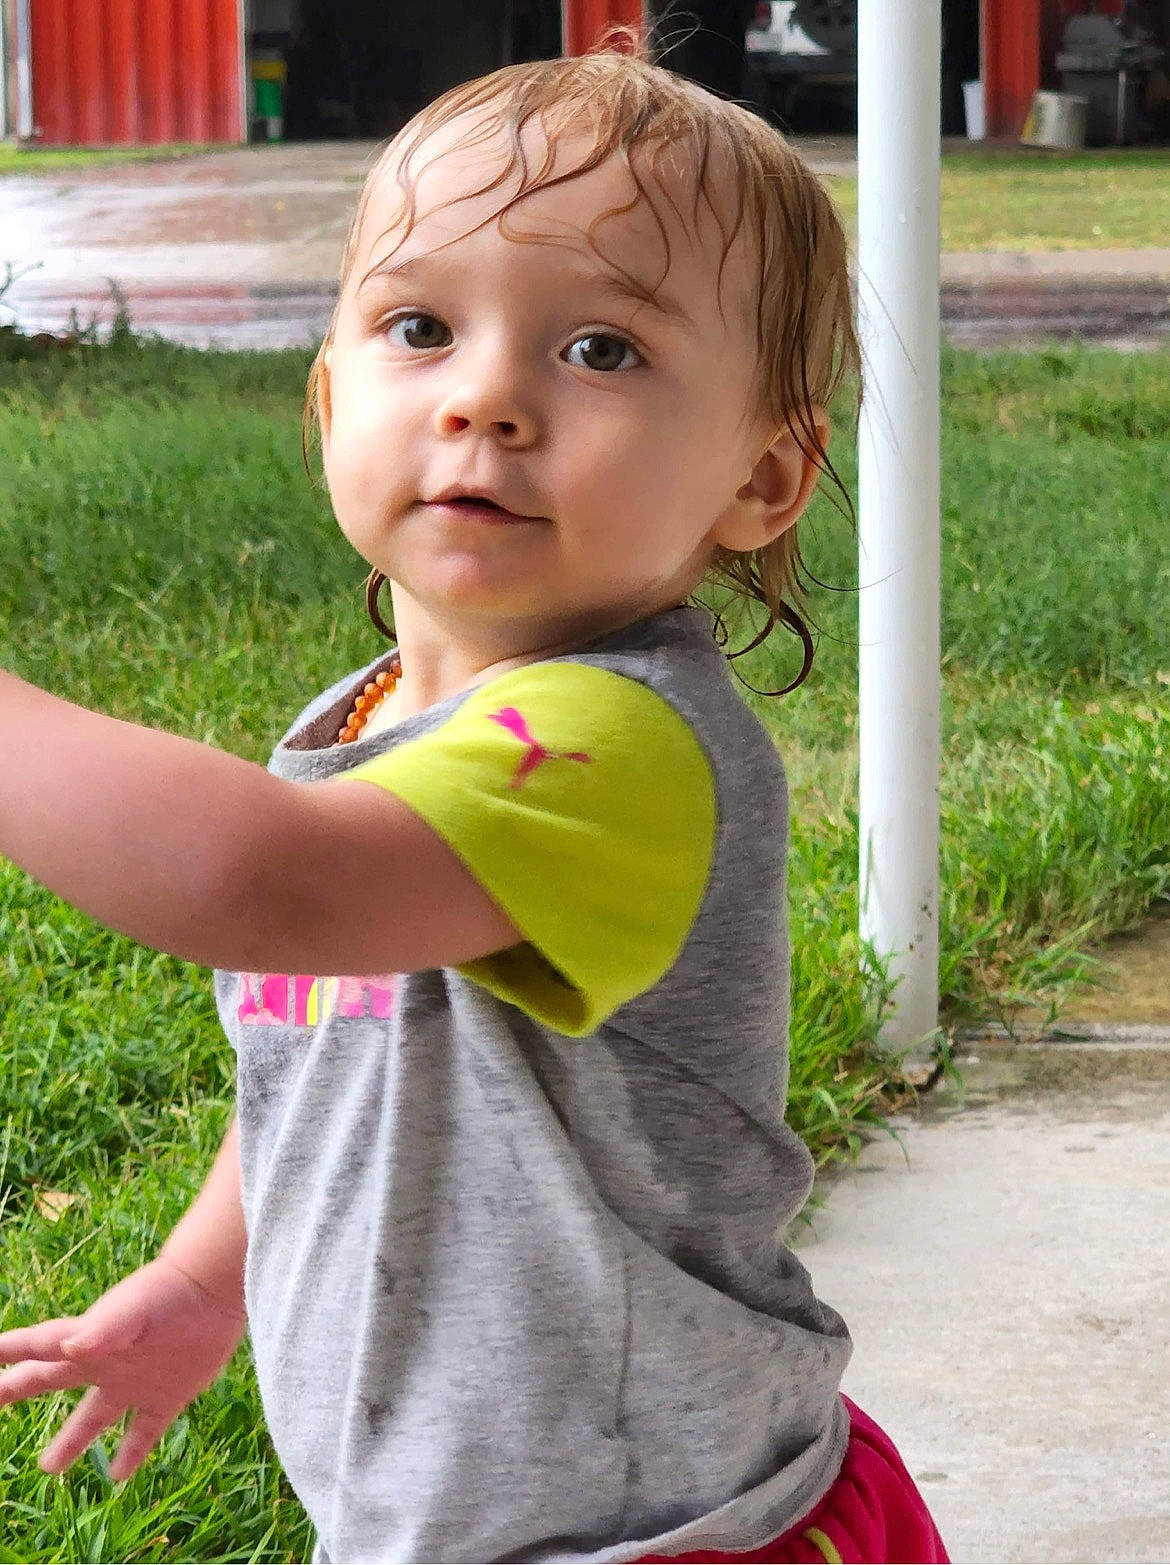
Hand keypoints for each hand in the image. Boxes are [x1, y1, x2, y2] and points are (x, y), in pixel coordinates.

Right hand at [0, 1255, 247, 1480]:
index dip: (9, 1353)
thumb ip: (103, 1330)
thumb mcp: (134, 1310)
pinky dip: (132, 1453)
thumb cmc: (170, 1293)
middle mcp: (106, 1362)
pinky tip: (119, 1474)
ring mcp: (136, 1380)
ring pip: (95, 1417)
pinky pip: (145, 1430)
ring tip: (50, 1466)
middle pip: (53, 1381)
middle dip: (20, 1391)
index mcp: (88, 1340)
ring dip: (72, 1440)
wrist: (216, 1291)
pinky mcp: (168, 1394)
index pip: (38, 1348)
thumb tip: (70, 1350)